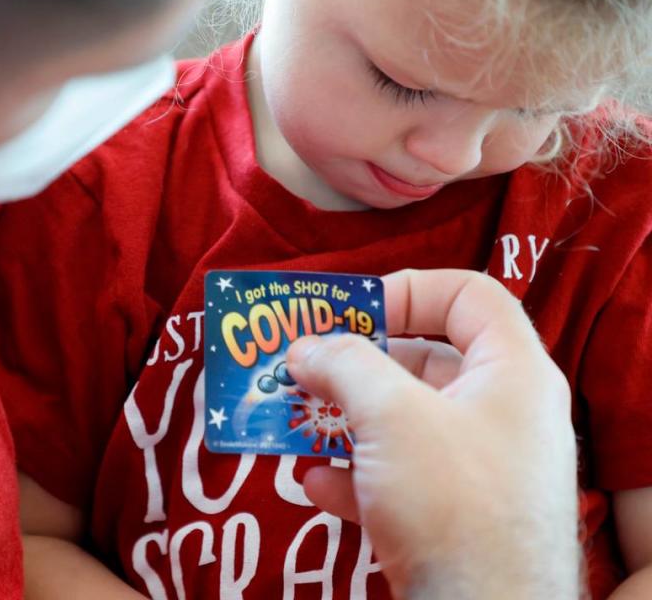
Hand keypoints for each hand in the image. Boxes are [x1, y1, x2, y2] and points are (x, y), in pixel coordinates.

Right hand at [286, 269, 579, 599]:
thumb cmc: (451, 500)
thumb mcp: (391, 415)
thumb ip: (344, 364)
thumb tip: (304, 348)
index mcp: (512, 373)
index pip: (468, 295)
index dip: (408, 290)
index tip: (352, 312)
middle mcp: (503, 415)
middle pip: (425, 360)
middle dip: (357, 363)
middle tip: (304, 366)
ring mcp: (480, 470)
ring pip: (405, 424)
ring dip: (345, 419)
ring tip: (295, 419)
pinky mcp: (455, 517)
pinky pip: (400, 478)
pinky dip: (356, 475)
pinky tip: (316, 482)